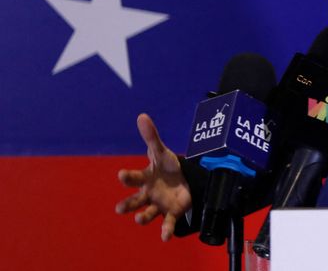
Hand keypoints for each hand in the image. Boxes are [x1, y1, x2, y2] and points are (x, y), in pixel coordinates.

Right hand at [114, 113, 192, 241]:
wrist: (182, 181)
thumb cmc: (166, 167)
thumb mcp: (161, 152)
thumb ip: (151, 136)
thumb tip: (142, 116)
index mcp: (144, 178)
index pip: (134, 178)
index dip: (128, 177)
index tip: (122, 175)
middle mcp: (147, 194)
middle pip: (134, 200)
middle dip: (127, 204)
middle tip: (119, 208)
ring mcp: (158, 205)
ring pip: (147, 213)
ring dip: (143, 217)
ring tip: (140, 218)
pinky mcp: (171, 213)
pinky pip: (167, 223)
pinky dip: (166, 230)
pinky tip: (165, 237)